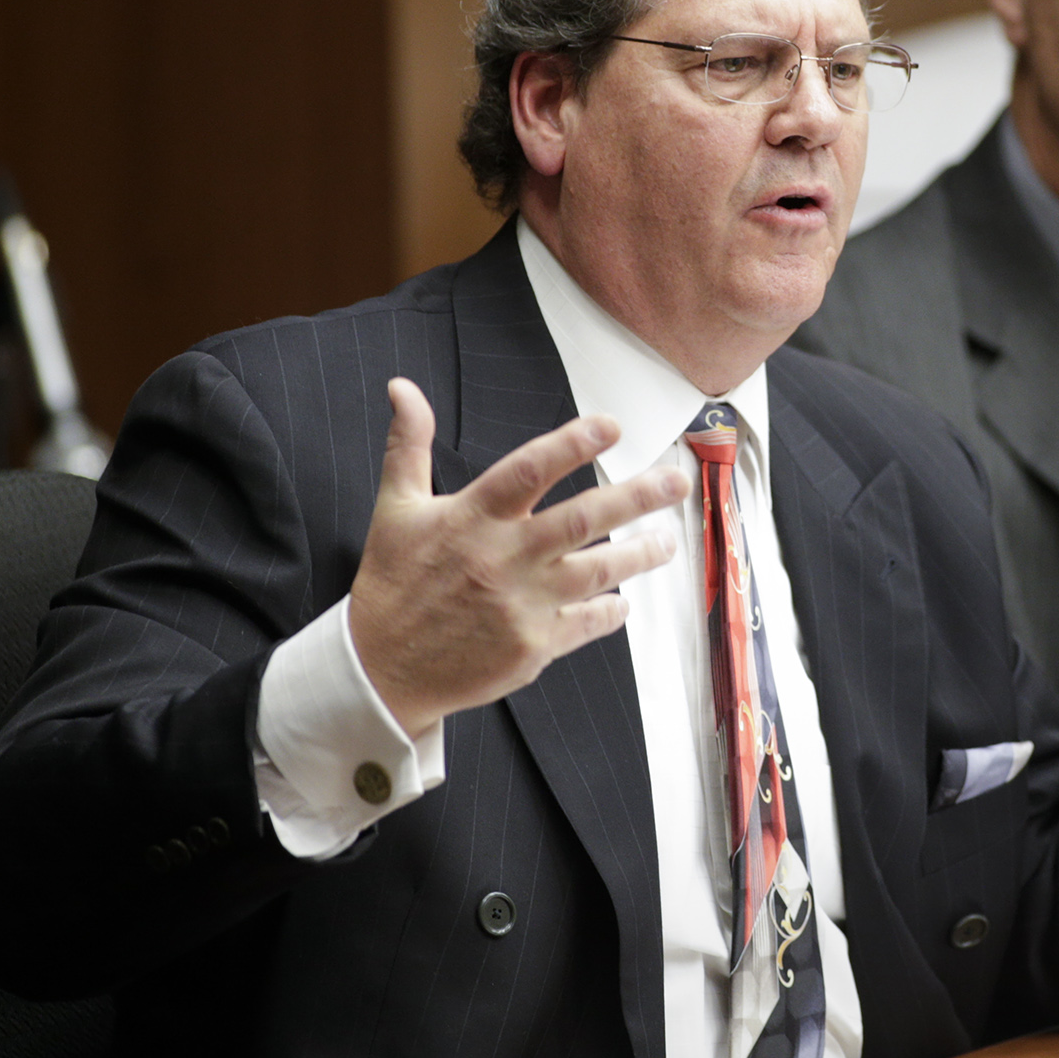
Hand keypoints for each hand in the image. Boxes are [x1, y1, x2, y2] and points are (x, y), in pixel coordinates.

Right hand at [347, 377, 688, 736]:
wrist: (381, 670)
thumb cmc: (393, 582)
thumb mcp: (396, 508)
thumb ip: (409, 445)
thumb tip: (402, 387)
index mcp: (471, 518)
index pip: (528, 471)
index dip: (571, 445)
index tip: (611, 427)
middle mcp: (501, 558)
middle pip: (581, 519)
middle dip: (636, 497)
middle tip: (677, 481)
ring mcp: (521, 605)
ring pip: (597, 572)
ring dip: (639, 554)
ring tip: (667, 542)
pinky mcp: (531, 647)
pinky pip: (586, 623)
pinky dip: (610, 610)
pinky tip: (624, 600)